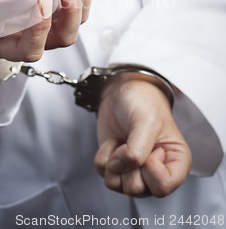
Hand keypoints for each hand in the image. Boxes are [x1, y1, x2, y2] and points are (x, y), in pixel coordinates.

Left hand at [94, 75, 191, 197]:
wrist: (121, 91)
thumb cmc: (143, 101)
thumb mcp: (146, 121)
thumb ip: (137, 150)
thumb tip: (120, 168)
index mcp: (176, 162)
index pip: (163, 187)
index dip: (150, 169)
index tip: (151, 148)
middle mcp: (156, 172)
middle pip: (136, 189)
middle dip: (128, 164)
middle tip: (134, 142)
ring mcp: (135, 172)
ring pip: (117, 186)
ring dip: (114, 160)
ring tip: (124, 140)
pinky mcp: (117, 167)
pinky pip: (103, 174)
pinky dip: (104, 156)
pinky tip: (115, 141)